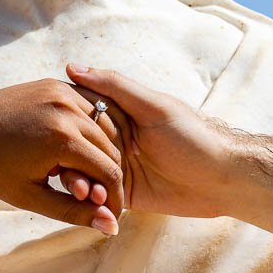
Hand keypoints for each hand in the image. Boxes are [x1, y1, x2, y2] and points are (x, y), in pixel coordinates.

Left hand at [0, 78, 125, 233]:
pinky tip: (77, 149)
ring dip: (102, 152)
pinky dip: (90, 129)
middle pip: (111, 149)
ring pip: (104, 126)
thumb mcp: (33, 197)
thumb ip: (75, 212)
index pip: (109, 172)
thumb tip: (112, 227)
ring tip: (87, 175)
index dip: (114, 198)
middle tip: (102, 198)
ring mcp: (61, 92)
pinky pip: (88, 107)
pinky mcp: (55, 84)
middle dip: (110, 177)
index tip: (112, 215)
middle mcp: (67, 109)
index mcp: (63, 139)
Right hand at [64, 65, 234, 217]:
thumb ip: (115, 87)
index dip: (63, 126)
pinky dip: (90, 201)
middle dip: (67, 162)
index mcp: (115, 114)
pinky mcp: (119, 194)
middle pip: (72, 148)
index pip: (76, 116)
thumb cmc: (191, 136)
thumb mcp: (153, 107)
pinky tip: (94, 205)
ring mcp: (113, 167)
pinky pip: (94, 198)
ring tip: (87, 193)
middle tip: (68, 174)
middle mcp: (111, 139)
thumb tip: (73, 67)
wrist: (220, 179)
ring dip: (77, 183)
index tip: (53, 135)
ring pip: (80, 174)